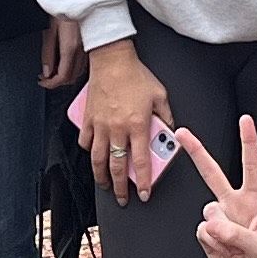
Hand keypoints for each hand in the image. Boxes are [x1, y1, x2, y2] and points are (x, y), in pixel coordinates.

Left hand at [38, 12, 83, 92]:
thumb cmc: (65, 6)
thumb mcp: (50, 29)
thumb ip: (48, 53)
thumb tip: (46, 70)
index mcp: (71, 48)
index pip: (62, 77)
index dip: (49, 84)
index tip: (41, 81)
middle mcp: (83, 51)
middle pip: (71, 78)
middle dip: (57, 81)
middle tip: (45, 77)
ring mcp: (89, 48)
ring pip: (79, 72)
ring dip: (66, 75)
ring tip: (53, 69)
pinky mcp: (92, 44)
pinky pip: (84, 62)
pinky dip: (73, 66)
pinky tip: (65, 60)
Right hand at [85, 41, 164, 201]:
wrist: (112, 59)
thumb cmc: (136, 75)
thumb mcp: (160, 96)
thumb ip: (166, 117)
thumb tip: (170, 133)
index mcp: (138, 125)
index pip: (141, 162)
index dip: (144, 182)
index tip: (145, 193)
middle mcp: (118, 129)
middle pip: (117, 167)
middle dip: (120, 188)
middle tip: (123, 197)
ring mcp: (100, 125)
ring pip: (98, 159)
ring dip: (102, 176)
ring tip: (106, 184)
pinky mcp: (88, 119)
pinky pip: (86, 142)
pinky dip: (89, 151)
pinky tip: (93, 156)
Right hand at [171, 117, 256, 257]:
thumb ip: (239, 235)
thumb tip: (214, 225)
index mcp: (255, 201)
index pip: (252, 166)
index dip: (249, 143)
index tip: (245, 121)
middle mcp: (234, 205)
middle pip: (213, 173)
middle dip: (197, 152)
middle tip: (184, 133)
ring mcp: (220, 220)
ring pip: (208, 212)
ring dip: (221, 231)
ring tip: (236, 247)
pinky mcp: (208, 236)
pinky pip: (202, 232)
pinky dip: (213, 244)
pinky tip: (225, 252)